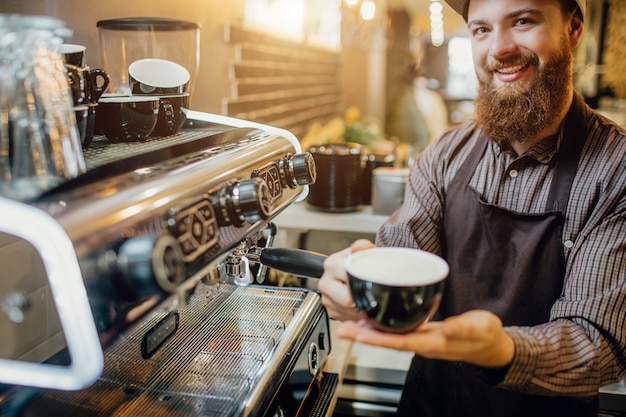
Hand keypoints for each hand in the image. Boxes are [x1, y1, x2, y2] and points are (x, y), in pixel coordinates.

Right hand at [317, 239, 374, 321]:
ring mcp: (326, 297)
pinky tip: (359, 305)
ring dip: (359, 309)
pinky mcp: (329, 310)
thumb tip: (359, 246)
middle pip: (347, 299)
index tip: (372, 285)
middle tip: (371, 296)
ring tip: (365, 299)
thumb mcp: (366, 251)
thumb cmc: (361, 262)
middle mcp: (325, 281)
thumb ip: (364, 247)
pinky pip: (345, 318)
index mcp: (332, 264)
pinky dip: (355, 314)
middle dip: (361, 300)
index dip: (363, 284)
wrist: (355, 271)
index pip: (348, 279)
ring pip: (347, 311)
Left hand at [337, 310, 514, 367]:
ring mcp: (421, 339)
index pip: (399, 341)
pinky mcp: (423, 332)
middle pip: (388, 341)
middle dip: (365, 335)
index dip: (377, 338)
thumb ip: (464, 327)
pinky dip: (384, 325)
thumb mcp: (480, 328)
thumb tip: (447, 327)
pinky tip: (375, 316)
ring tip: (350, 323)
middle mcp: (423, 343)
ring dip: (371, 331)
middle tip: (343, 329)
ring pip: (391, 336)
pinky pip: (398, 330)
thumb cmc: (485, 337)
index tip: (358, 333)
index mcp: (433, 343)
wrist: (490, 345)